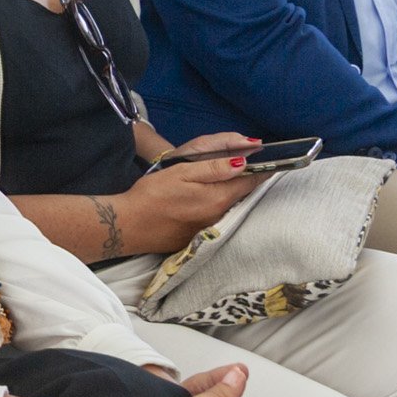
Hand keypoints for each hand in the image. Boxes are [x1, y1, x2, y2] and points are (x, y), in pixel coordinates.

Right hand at [120, 133, 263, 251]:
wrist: (127, 225)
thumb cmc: (152, 195)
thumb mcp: (182, 173)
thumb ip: (214, 168)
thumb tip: (244, 162)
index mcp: (218, 198)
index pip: (251, 181)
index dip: (261, 169)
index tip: (270, 159)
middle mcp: (220, 217)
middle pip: (242, 195)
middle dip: (248, 179)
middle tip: (250, 163)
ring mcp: (210, 229)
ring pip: (230, 206)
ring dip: (233, 193)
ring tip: (231, 177)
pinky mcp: (199, 237)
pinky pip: (218, 218)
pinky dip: (219, 206)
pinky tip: (207, 198)